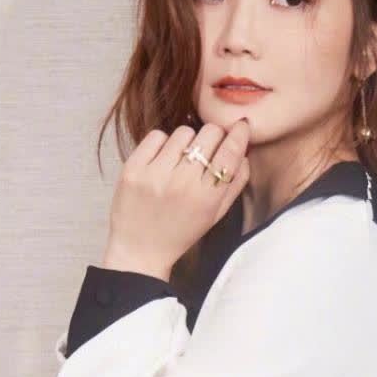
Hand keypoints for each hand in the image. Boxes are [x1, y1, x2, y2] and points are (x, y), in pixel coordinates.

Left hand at [101, 120, 250, 279]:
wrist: (139, 251)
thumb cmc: (182, 232)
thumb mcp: (216, 214)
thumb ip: (236, 183)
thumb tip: (244, 151)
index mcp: (207, 198)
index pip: (230, 152)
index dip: (239, 134)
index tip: (241, 125)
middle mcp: (182, 184)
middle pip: (209, 134)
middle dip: (215, 136)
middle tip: (210, 146)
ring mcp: (154, 175)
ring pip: (184, 132)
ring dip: (188, 141)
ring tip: (183, 158)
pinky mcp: (133, 169)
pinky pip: (156, 136)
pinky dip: (163, 143)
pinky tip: (163, 159)